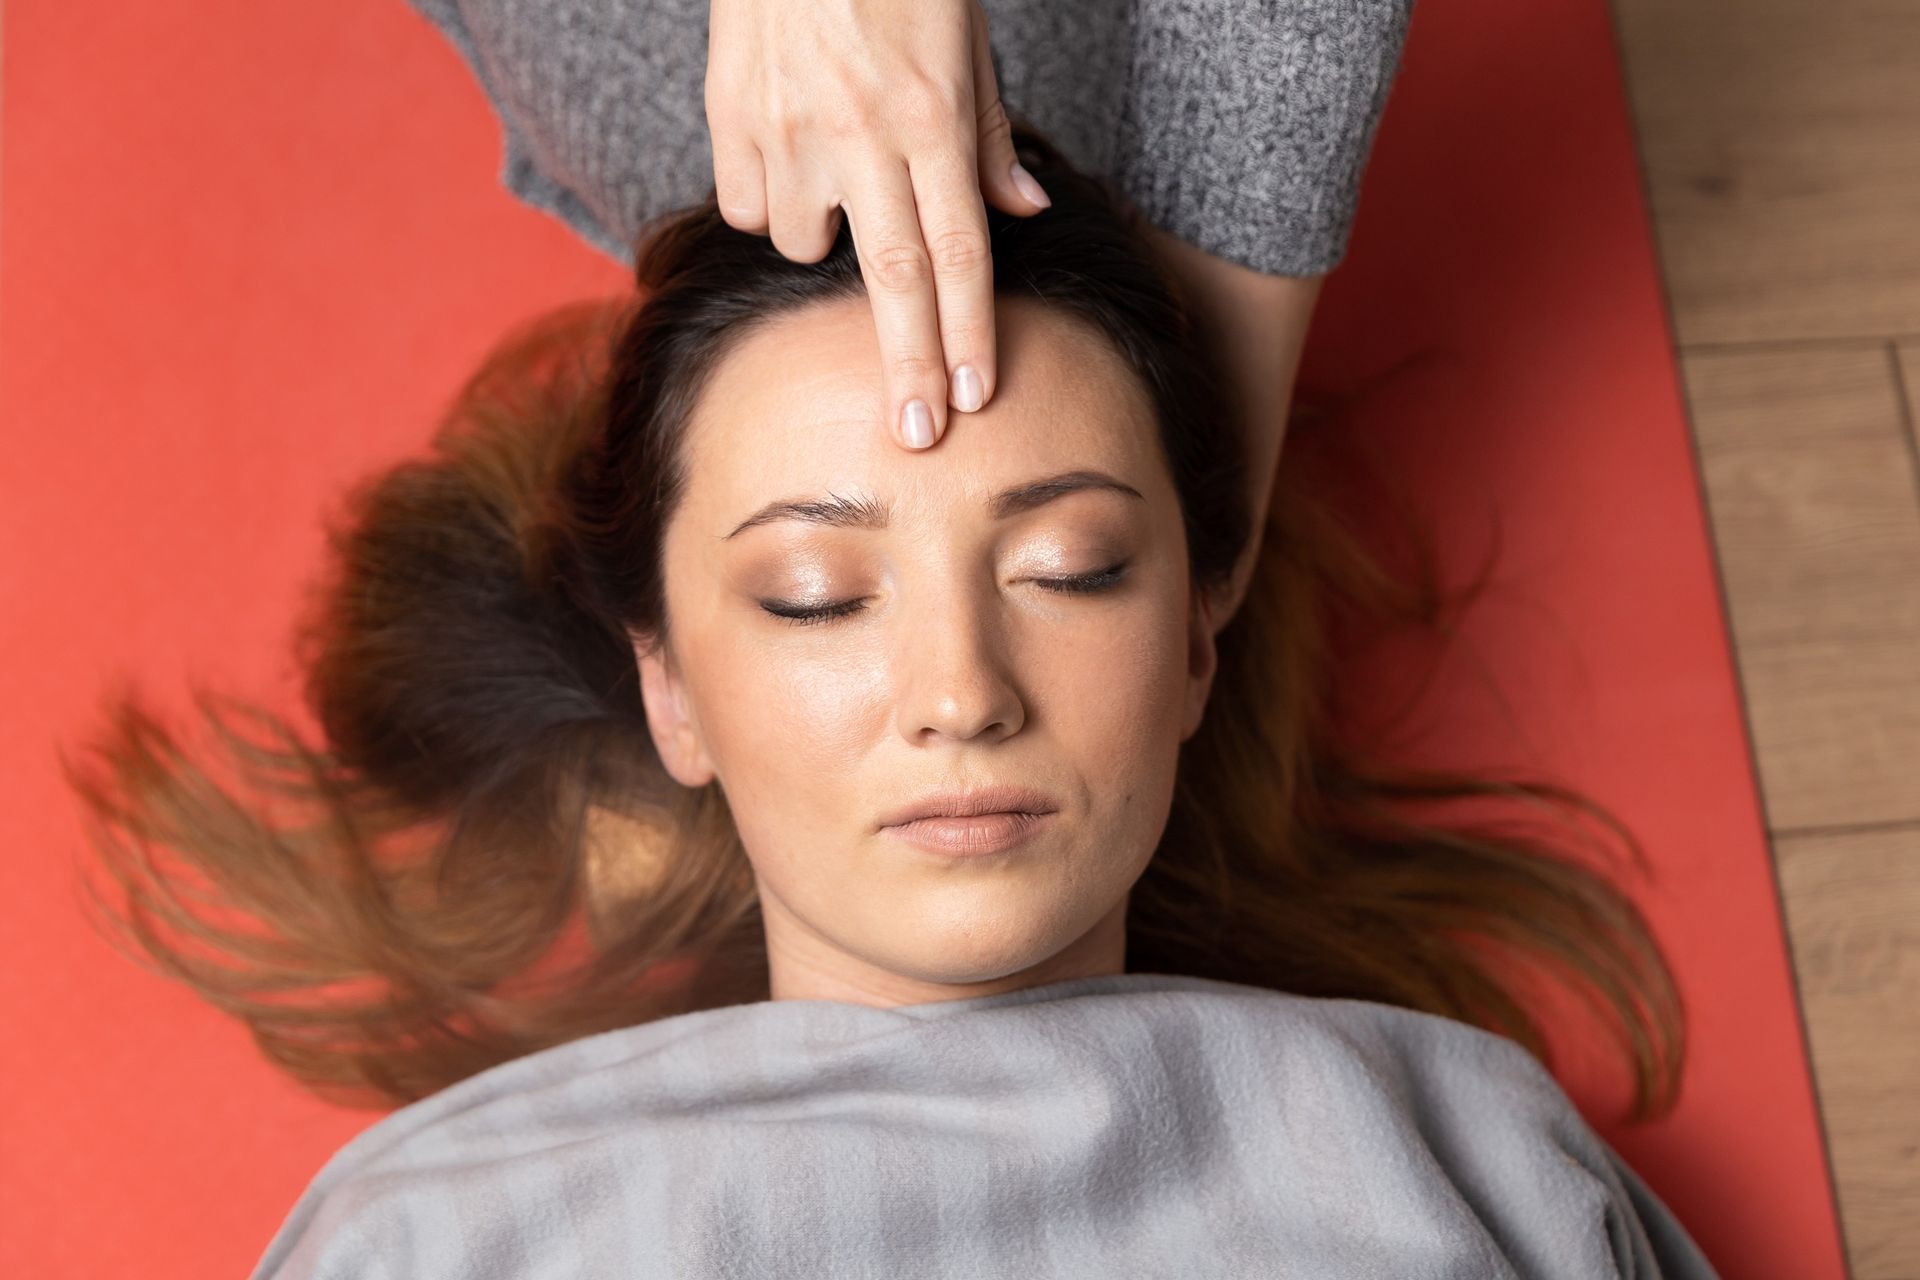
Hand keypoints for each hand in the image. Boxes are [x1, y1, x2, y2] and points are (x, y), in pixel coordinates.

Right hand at [704, 0, 1052, 449]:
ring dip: (826, 240)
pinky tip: (788, 162)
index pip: (958, 251)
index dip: (967, 332)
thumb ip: (992, 133)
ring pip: (804, 243)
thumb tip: (1026, 215)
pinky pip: (748, 207)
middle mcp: (859, 131)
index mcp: (929, 113)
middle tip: (916, 436)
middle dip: (907, 365)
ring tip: (840, 181)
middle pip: (892, 277)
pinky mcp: (729, 118)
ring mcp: (786, 128)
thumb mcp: (967, 37)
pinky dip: (770, 203)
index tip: (973, 396)